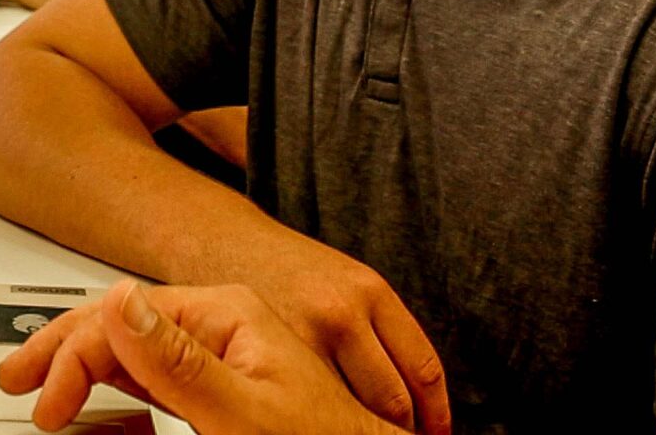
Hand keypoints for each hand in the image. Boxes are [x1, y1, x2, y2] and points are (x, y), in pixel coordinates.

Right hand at [0, 280, 417, 434]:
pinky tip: (99, 400)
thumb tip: (119, 302)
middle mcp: (221, 326)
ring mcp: (220, 358)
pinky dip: (116, 388)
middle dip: (63, 348)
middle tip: (15, 378)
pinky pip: (155, 381)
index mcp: (226, 314)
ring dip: (83, 365)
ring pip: (132, 351)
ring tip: (44, 384)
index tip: (46, 407)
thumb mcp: (244, 412)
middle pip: (121, 325)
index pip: (124, 318)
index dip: (74, 357)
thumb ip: (179, 361)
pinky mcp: (222, 391)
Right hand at [208, 236, 447, 433]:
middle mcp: (342, 313)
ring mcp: (302, 336)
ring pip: (351, 411)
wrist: (219, 240)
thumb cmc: (286, 270)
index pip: (423, 370)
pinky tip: (318, 425)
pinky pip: (306, 405)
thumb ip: (378, 329)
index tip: (436, 434)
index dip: (436, 413)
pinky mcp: (262, 354)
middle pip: (392, 399)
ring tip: (354, 432)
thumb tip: (418, 397)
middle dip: (402, 430)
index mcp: (371, 291)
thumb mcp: (345, 282)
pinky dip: (317, 422)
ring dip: (358, 429)